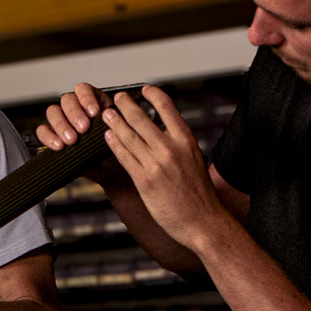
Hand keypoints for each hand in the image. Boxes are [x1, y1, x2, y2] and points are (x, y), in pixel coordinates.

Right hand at [35, 83, 127, 187]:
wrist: (107, 169)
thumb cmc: (112, 147)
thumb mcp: (117, 134)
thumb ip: (112, 125)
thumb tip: (109, 120)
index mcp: (92, 101)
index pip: (83, 89)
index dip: (87, 98)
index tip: (94, 112)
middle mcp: (75, 107)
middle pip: (67, 100)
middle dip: (75, 114)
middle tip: (84, 128)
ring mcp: (61, 119)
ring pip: (53, 112)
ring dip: (62, 125)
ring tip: (72, 140)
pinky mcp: (51, 134)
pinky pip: (43, 130)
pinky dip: (48, 137)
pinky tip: (59, 146)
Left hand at [98, 85, 227, 250]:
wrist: (202, 221)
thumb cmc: (199, 194)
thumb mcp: (195, 160)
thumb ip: (179, 144)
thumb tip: (164, 131)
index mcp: (186, 140)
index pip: (168, 107)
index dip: (153, 95)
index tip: (144, 89)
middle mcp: (170, 149)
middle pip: (142, 119)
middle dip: (126, 105)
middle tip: (118, 98)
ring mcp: (156, 164)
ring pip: (129, 136)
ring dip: (115, 122)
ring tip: (107, 114)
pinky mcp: (144, 180)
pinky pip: (124, 157)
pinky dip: (114, 144)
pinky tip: (108, 137)